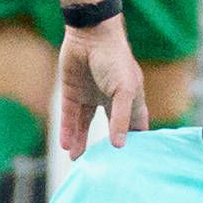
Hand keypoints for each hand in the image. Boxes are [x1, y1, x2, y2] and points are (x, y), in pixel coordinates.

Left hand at [57, 15, 146, 153]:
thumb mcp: (125, 90)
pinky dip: (68, 131)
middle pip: (107, 129)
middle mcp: (110, 100)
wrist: (89, 34)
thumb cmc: (115, 58)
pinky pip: (69, 116)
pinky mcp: (72, 93)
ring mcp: (90, 97)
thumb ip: (122, 118)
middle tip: (101, 168)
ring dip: (81, 142)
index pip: (135, 126)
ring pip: (85, 125)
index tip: (133, 163)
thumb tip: (120, 145)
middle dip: (104, 147)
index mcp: (130, 98)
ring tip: (77, 161)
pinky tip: (67, 146)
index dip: (134, 142)